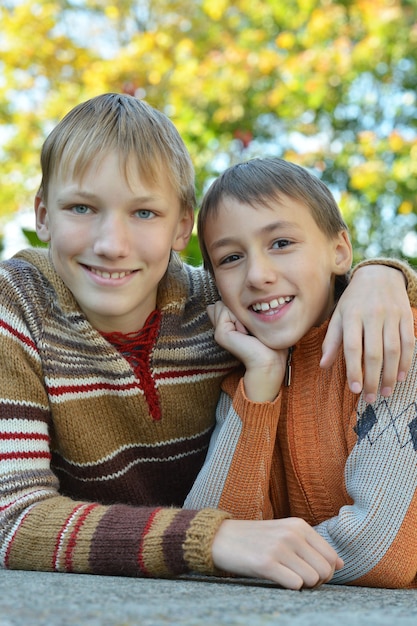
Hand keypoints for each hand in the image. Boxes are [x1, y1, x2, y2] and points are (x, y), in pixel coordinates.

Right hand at [207, 302, 286, 400]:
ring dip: (239, 314)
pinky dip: (238, 319)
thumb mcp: (252, 320)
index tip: (250, 323)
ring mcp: (218, 331)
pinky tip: (244, 334)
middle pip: (223, 301)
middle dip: (238, 308)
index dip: (238, 306)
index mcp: (226, 323)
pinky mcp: (220, 333)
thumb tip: (227, 300)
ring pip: (223, 304)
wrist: (269, 360)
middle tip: (248, 328)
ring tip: (247, 331)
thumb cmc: (267, 341)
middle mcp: (220, 326)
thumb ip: (239, 311)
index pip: (223, 302)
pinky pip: (225, 311)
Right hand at [212, 518, 342, 589]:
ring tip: (285, 576)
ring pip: (312, 580)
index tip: (309, 573)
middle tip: (298, 578)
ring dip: (302, 585)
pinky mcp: (266, 563)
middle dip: (316, 582)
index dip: (326, 573)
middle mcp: (292, 534)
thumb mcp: (285, 533)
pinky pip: (295, 585)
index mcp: (299, 525)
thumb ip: (312, 546)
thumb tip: (341, 564)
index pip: (332, 557)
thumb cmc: (256, 539)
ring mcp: (279, 547)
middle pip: (325, 571)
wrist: (221, 538)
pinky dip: (289, 587)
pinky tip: (276, 578)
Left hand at [321, 265, 414, 402]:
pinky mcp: (405, 316)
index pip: (352, 347)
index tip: (355, 389)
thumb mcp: (338, 316)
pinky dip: (405, 361)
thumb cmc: (354, 300)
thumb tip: (323, 365)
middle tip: (369, 398)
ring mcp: (391, 315)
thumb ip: (332, 341)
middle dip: (372, 378)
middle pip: (374, 352)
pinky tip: (401, 376)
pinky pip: (408, 342)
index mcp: (351, 315)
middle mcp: (372, 315)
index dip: (354, 370)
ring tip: (384, 391)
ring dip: (390, 374)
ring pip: (393, 350)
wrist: (379, 275)